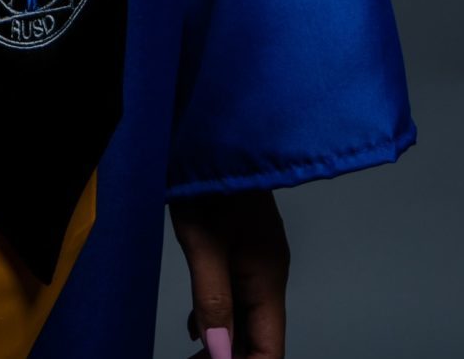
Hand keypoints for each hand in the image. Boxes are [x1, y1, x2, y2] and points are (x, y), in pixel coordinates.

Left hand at [168, 188, 288, 358]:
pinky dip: (219, 314)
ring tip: (193, 356)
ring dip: (223, 340)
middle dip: (230, 357)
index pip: (270, 348)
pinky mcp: (240, 244)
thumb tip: (219, 354)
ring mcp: (256, 257)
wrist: (209, 128)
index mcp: (267, 276)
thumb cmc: (206, 176)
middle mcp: (268, 272)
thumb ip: (213, 297)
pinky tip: (198, 324)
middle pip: (258, 335)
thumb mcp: (202, 240)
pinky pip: (235, 292)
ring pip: (245, 315)